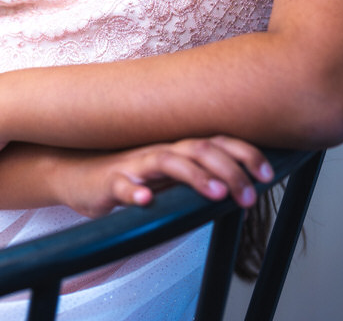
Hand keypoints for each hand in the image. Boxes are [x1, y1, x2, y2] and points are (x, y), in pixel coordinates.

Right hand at [55, 136, 274, 218]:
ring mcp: (134, 164)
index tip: (267, 175)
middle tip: (249, 196)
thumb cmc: (128, 175)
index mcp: (177, 148)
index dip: (244, 154)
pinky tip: (146, 201)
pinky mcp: (109, 183)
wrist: (75, 173)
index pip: (217, 142)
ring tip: (216, 194)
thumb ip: (196, 176)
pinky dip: (134, 193)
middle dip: (229, 171)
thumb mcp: (168, 176)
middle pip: (200, 149)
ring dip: (195, 176)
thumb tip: (238, 185)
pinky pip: (122, 185)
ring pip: (168, 161)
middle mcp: (160, 150)